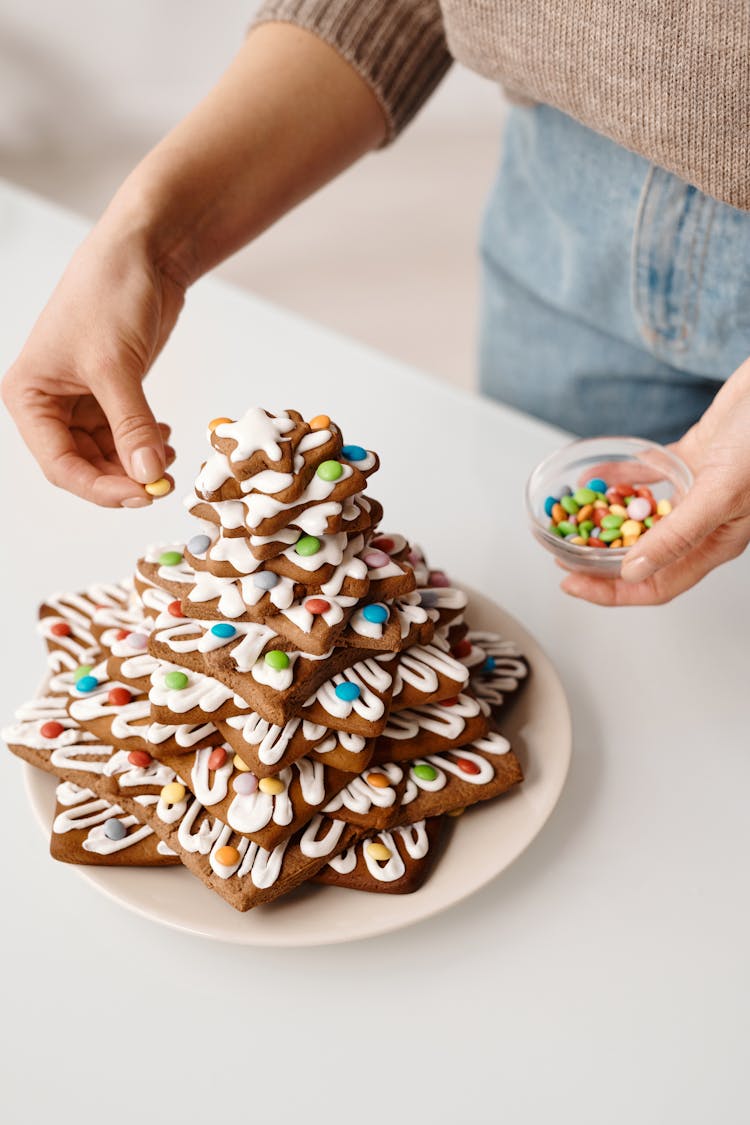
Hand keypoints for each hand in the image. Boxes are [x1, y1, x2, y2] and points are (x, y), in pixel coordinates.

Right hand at [2, 212, 183, 505]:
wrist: (142, 253)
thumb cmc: (110, 294)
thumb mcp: (117, 367)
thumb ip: (131, 426)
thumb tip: (147, 476)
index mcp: (29, 395)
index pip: (59, 464)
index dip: (100, 487)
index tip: (141, 495)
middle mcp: (49, 402)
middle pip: (83, 464)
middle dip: (122, 477)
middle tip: (161, 483)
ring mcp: (80, 399)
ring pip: (106, 453)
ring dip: (136, 462)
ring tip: (168, 456)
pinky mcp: (110, 391)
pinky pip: (124, 434)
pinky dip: (144, 443)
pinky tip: (165, 439)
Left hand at [560, 357, 749, 604]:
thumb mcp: (720, 493)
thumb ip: (678, 535)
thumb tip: (633, 571)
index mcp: (716, 542)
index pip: (657, 584)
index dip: (612, 591)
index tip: (573, 585)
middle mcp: (704, 522)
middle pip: (643, 555)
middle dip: (601, 559)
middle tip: (562, 553)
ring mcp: (697, 491)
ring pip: (642, 517)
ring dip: (607, 519)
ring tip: (572, 517)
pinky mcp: (692, 459)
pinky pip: (647, 476)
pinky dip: (620, 478)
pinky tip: (595, 476)